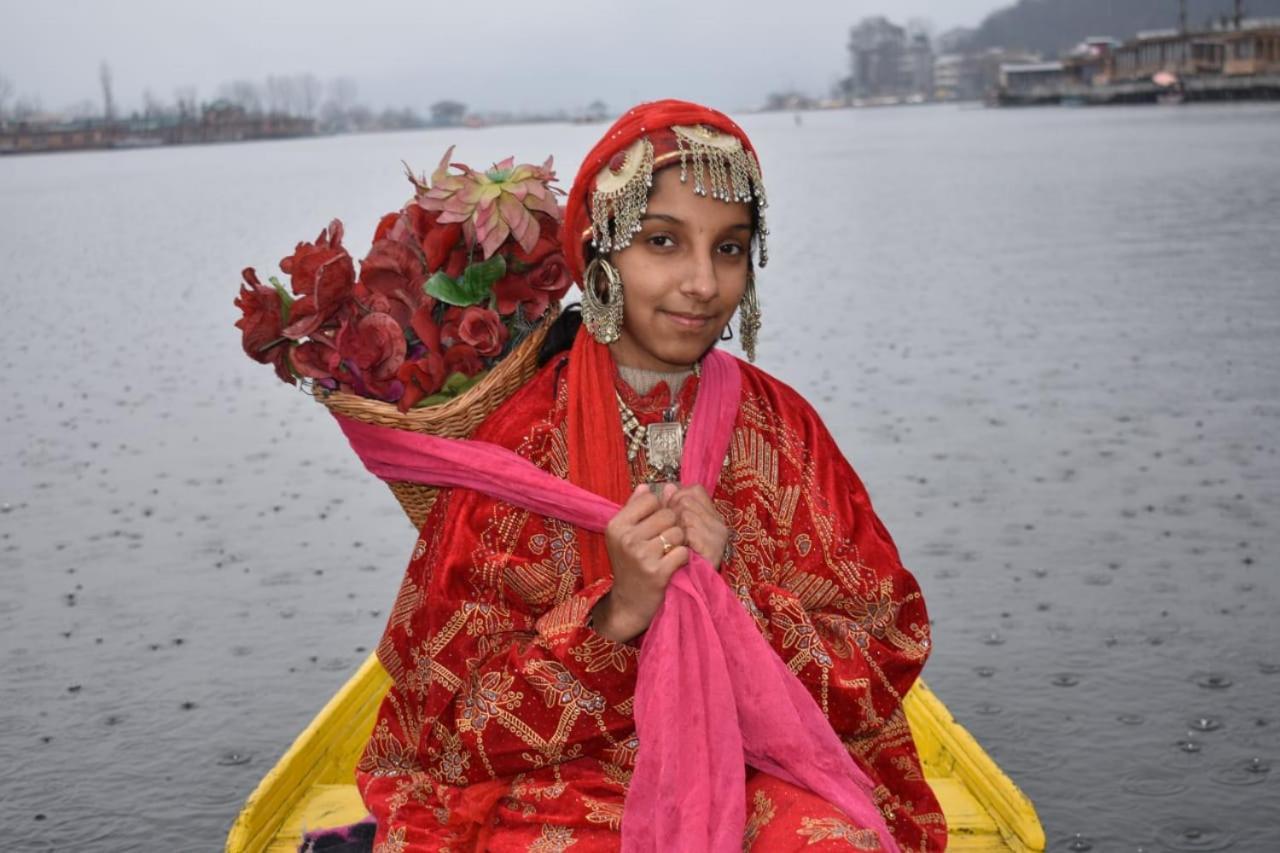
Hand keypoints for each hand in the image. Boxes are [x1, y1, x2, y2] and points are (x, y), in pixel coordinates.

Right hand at [592, 483, 688, 642]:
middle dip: (672, 527)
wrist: (629, 603)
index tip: (656, 526)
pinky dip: (683, 558)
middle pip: (667, 515)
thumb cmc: (629, 565)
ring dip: (679, 543)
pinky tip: (674, 565)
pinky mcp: (657, 572)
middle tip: (665, 543)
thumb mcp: (623, 536)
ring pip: (678, 532)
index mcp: (616, 525)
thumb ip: (634, 509)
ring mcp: (641, 555)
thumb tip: (646, 486)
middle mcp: (626, 538)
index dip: (659, 510)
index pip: (650, 500)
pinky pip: (682, 552)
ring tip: (669, 554)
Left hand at [667, 484, 729, 568]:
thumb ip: (670, 506)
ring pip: (686, 514)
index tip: (666, 516)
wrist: (677, 590)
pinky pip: (689, 531)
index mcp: (712, 516)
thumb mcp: (671, 528)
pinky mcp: (713, 550)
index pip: (694, 491)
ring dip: (673, 528)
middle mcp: (719, 524)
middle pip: (687, 500)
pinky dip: (678, 539)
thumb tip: (668, 486)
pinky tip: (676, 549)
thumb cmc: (673, 558)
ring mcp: (718, 537)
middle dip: (671, 514)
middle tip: (666, 532)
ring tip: (671, 542)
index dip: (676, 499)